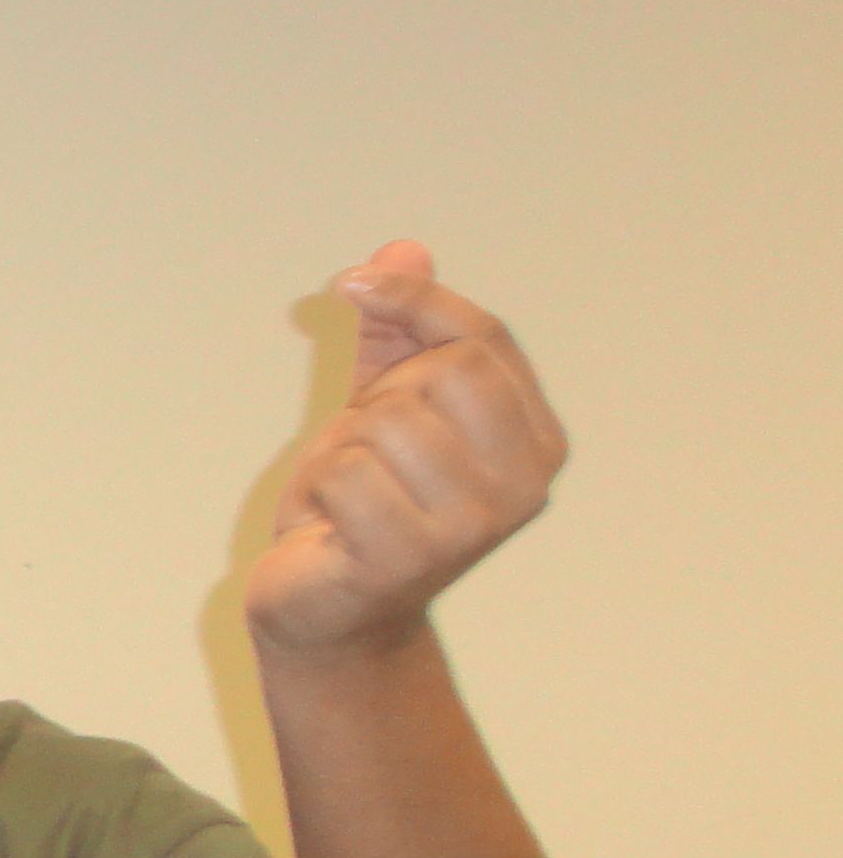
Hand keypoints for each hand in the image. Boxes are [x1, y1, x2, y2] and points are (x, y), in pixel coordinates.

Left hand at [242, 243, 564, 657]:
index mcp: (538, 442)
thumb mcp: (383, 406)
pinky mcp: (410, 556)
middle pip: (443, 372)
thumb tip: (403, 246)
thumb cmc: (361, 505)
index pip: (485, 338)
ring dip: (344, 447)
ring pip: (387, 419)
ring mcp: (474, 526)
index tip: (351, 282)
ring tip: (352, 493)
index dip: (416, 299)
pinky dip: (319, 487)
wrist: (327, 611)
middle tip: (366, 449)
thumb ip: (399, 333)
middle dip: (380, 396)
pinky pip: (344, 471)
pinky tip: (332, 524)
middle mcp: (525, 485)